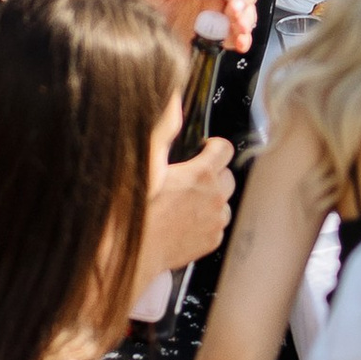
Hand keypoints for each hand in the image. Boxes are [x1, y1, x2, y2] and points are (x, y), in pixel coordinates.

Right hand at [141, 136, 234, 280]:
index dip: (215, 147)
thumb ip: (164, 135)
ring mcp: (215, 221)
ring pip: (225, 203)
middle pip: (228, 176)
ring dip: (212, 201)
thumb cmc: (136, 210)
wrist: (132, 250)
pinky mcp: (213, 241)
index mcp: (200, 174)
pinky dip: (207, 222)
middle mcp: (214, 197)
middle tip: (193, 180)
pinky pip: (218, 226)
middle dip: (214, 175)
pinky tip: (187, 223)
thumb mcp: (147, 164)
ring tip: (188, 204)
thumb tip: (172, 109)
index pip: (226, 149)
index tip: (207, 150)